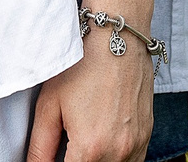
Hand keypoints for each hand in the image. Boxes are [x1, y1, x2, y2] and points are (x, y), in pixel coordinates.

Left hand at [28, 27, 155, 161]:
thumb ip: (40, 147)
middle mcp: (118, 152)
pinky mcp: (147, 136)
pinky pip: (132, 161)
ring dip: (96, 161)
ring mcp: (136, 145)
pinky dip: (115, 158)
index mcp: (90, 148)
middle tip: (66, 146)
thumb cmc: (82, 65)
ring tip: (84, 140)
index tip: (56, 155)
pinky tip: (102, 141)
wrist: (118, 38)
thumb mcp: (50, 105)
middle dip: (76, 161)